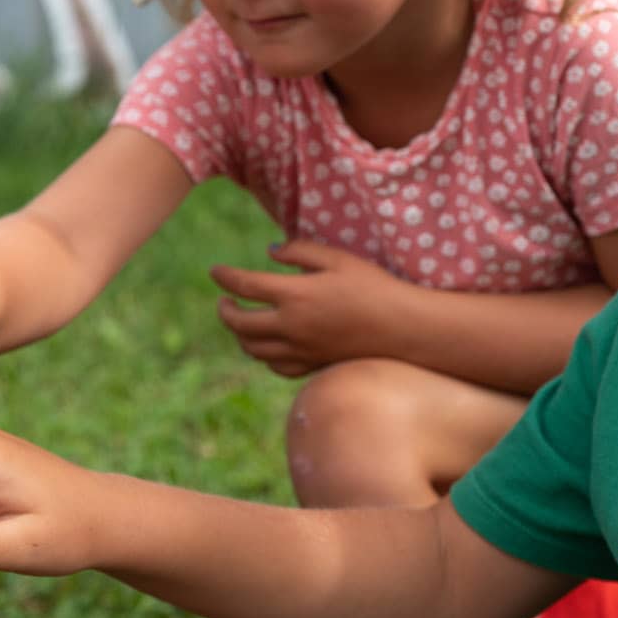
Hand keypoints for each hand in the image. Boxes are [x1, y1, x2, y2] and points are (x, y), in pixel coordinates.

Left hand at [210, 240, 402, 376]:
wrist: (403, 328)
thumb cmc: (373, 286)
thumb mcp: (337, 259)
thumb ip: (300, 252)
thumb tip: (270, 252)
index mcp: (295, 294)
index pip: (245, 285)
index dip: (225, 276)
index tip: (214, 271)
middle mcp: (291, 326)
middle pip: (240, 323)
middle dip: (225, 310)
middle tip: (224, 301)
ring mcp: (301, 350)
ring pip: (253, 348)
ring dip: (240, 334)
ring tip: (241, 321)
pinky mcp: (312, 365)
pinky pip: (275, 366)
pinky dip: (263, 355)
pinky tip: (267, 345)